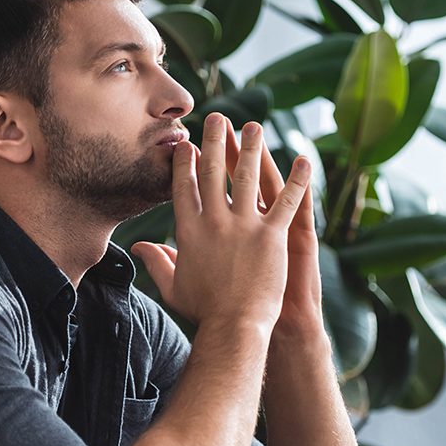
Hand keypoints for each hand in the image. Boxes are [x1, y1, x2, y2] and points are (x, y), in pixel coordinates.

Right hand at [131, 113, 311, 330]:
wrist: (233, 328)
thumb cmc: (203, 311)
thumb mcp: (172, 286)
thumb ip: (157, 261)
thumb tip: (140, 247)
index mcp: (189, 232)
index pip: (184, 187)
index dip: (186, 162)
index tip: (188, 143)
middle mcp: (214, 222)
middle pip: (212, 172)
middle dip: (214, 141)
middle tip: (218, 118)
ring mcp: (244, 227)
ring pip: (248, 177)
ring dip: (251, 148)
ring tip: (254, 126)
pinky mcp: (271, 236)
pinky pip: (287, 201)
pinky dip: (298, 180)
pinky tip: (304, 160)